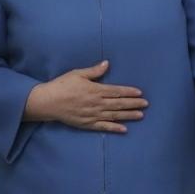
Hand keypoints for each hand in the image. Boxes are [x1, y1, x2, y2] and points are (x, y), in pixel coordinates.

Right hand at [25, 60, 147, 132]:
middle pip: (118, 104)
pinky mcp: (87, 124)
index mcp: (95, 90)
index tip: (140, 93)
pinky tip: (124, 129)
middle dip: (133, 104)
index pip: (116, 91)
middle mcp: (96, 103)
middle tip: (146, 104)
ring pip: (114, 115)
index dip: (129, 92)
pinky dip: (114, 128)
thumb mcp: (77, 74)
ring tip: (140, 116)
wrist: (48, 102)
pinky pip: (103, 127)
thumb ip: (94, 71)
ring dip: (128, 115)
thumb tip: (107, 64)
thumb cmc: (62, 85)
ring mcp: (92, 115)